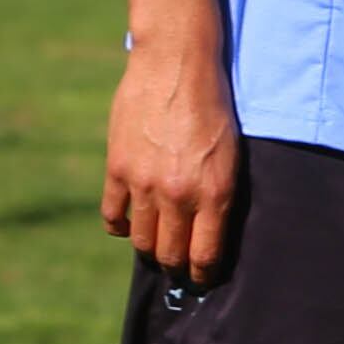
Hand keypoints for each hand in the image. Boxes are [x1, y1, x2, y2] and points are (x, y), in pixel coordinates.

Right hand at [104, 31, 242, 282]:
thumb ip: (219, 190)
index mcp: (215, 191)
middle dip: (177, 265)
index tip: (204, 279)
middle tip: (180, 266)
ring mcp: (144, 183)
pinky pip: (112, 215)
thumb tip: (212, 228)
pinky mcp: (117, 169)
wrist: (177, 64)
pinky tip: (126, 226)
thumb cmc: (216, 105)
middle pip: (170, 252)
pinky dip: (118, 227)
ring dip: (149, 249)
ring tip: (157, 249)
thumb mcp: (232, 152)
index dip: (203, 273)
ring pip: (141, 239)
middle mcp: (179, 193)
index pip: (205, 254)